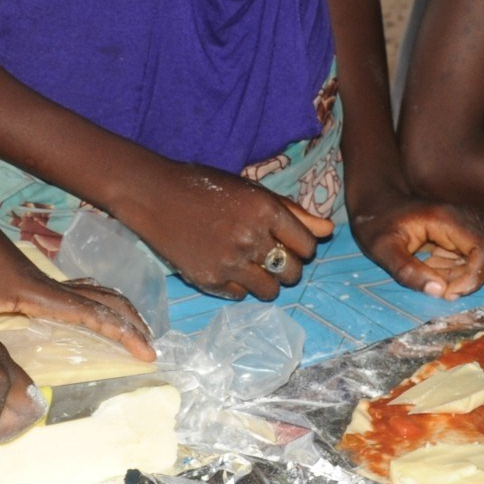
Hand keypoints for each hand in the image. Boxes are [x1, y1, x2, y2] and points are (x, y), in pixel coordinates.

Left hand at [0, 213, 153, 360]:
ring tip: (137, 332)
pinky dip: (98, 301)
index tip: (146, 351)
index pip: (91, 314)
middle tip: (151, 348)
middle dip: (131, 324)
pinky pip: (79, 291)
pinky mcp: (34, 278)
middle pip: (104, 300)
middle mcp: (48, 286)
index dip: (121, 333)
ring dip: (119, 310)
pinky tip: (98, 312)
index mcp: (37, 294)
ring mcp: (44, 280)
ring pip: (95, 293)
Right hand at [121, 163, 332, 300]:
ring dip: (267, 282)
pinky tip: (227, 268)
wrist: (155, 196)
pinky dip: (239, 286)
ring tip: (252, 267)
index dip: (302, 247)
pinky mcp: (209, 280)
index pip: (307, 246)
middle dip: (287, 268)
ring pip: (270, 291)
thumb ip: (292, 212)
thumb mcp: (252, 191)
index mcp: (265, 210)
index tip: (288, 243)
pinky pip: (241, 296)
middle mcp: (251, 238)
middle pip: (293, 272)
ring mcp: (229, 262)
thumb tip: (328, 231)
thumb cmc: (207, 188)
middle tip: (270, 257)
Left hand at [352, 191, 483, 299]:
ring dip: (459, 277)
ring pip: (482, 262)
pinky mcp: (465, 232)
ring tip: (427, 270)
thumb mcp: (382, 249)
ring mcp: (468, 223)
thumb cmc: (377, 223)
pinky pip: (471, 260)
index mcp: (449, 218)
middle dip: (466, 281)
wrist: (376, 200)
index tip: (449, 293)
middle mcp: (466, 217)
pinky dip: (455, 271)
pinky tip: (430, 265)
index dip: (474, 278)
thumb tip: (439, 291)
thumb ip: (407, 271)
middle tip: (436, 287)